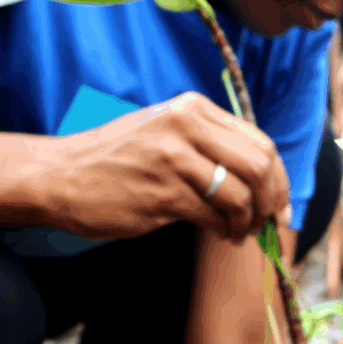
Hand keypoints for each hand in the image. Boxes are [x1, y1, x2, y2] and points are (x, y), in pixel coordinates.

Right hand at [33, 93, 290, 240]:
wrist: (60, 176)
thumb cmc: (117, 159)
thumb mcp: (165, 132)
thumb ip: (210, 142)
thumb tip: (264, 175)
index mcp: (192, 108)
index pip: (260, 142)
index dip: (280, 178)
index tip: (282, 204)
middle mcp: (186, 126)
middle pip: (259, 165)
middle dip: (271, 201)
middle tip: (265, 223)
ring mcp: (173, 158)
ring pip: (240, 194)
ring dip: (248, 222)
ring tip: (238, 233)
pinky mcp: (162, 192)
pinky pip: (214, 216)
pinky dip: (226, 230)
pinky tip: (221, 235)